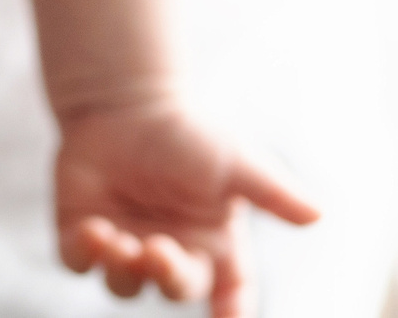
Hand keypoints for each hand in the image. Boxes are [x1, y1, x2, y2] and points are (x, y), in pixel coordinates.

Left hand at [54, 98, 318, 317]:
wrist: (125, 101)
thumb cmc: (186, 132)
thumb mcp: (234, 161)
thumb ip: (271, 191)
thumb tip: (318, 214)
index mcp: (213, 242)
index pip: (230, 290)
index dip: (232, 310)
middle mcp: (172, 251)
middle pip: (176, 288)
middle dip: (169, 276)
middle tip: (158, 250)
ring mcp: (127, 245)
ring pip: (124, 284)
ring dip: (123, 268)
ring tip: (120, 238)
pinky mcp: (83, 233)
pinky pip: (79, 261)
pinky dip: (85, 254)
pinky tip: (93, 230)